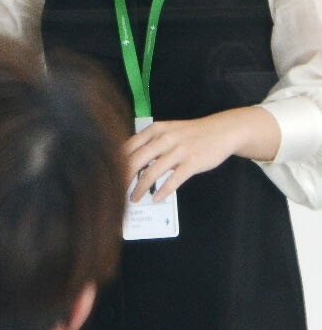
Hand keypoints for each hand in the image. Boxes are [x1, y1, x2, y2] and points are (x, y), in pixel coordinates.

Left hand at [124, 106, 280, 203]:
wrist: (221, 130)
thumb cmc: (190, 133)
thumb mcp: (167, 131)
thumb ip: (150, 143)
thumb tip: (130, 160)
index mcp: (155, 130)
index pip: (128, 147)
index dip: (116, 163)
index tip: (108, 175)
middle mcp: (164, 138)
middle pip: (135, 161)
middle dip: (122, 178)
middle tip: (115, 191)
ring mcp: (178, 151)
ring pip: (151, 173)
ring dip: (139, 189)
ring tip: (133, 199)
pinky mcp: (191, 163)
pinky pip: (173, 180)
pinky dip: (162, 191)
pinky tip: (155, 198)